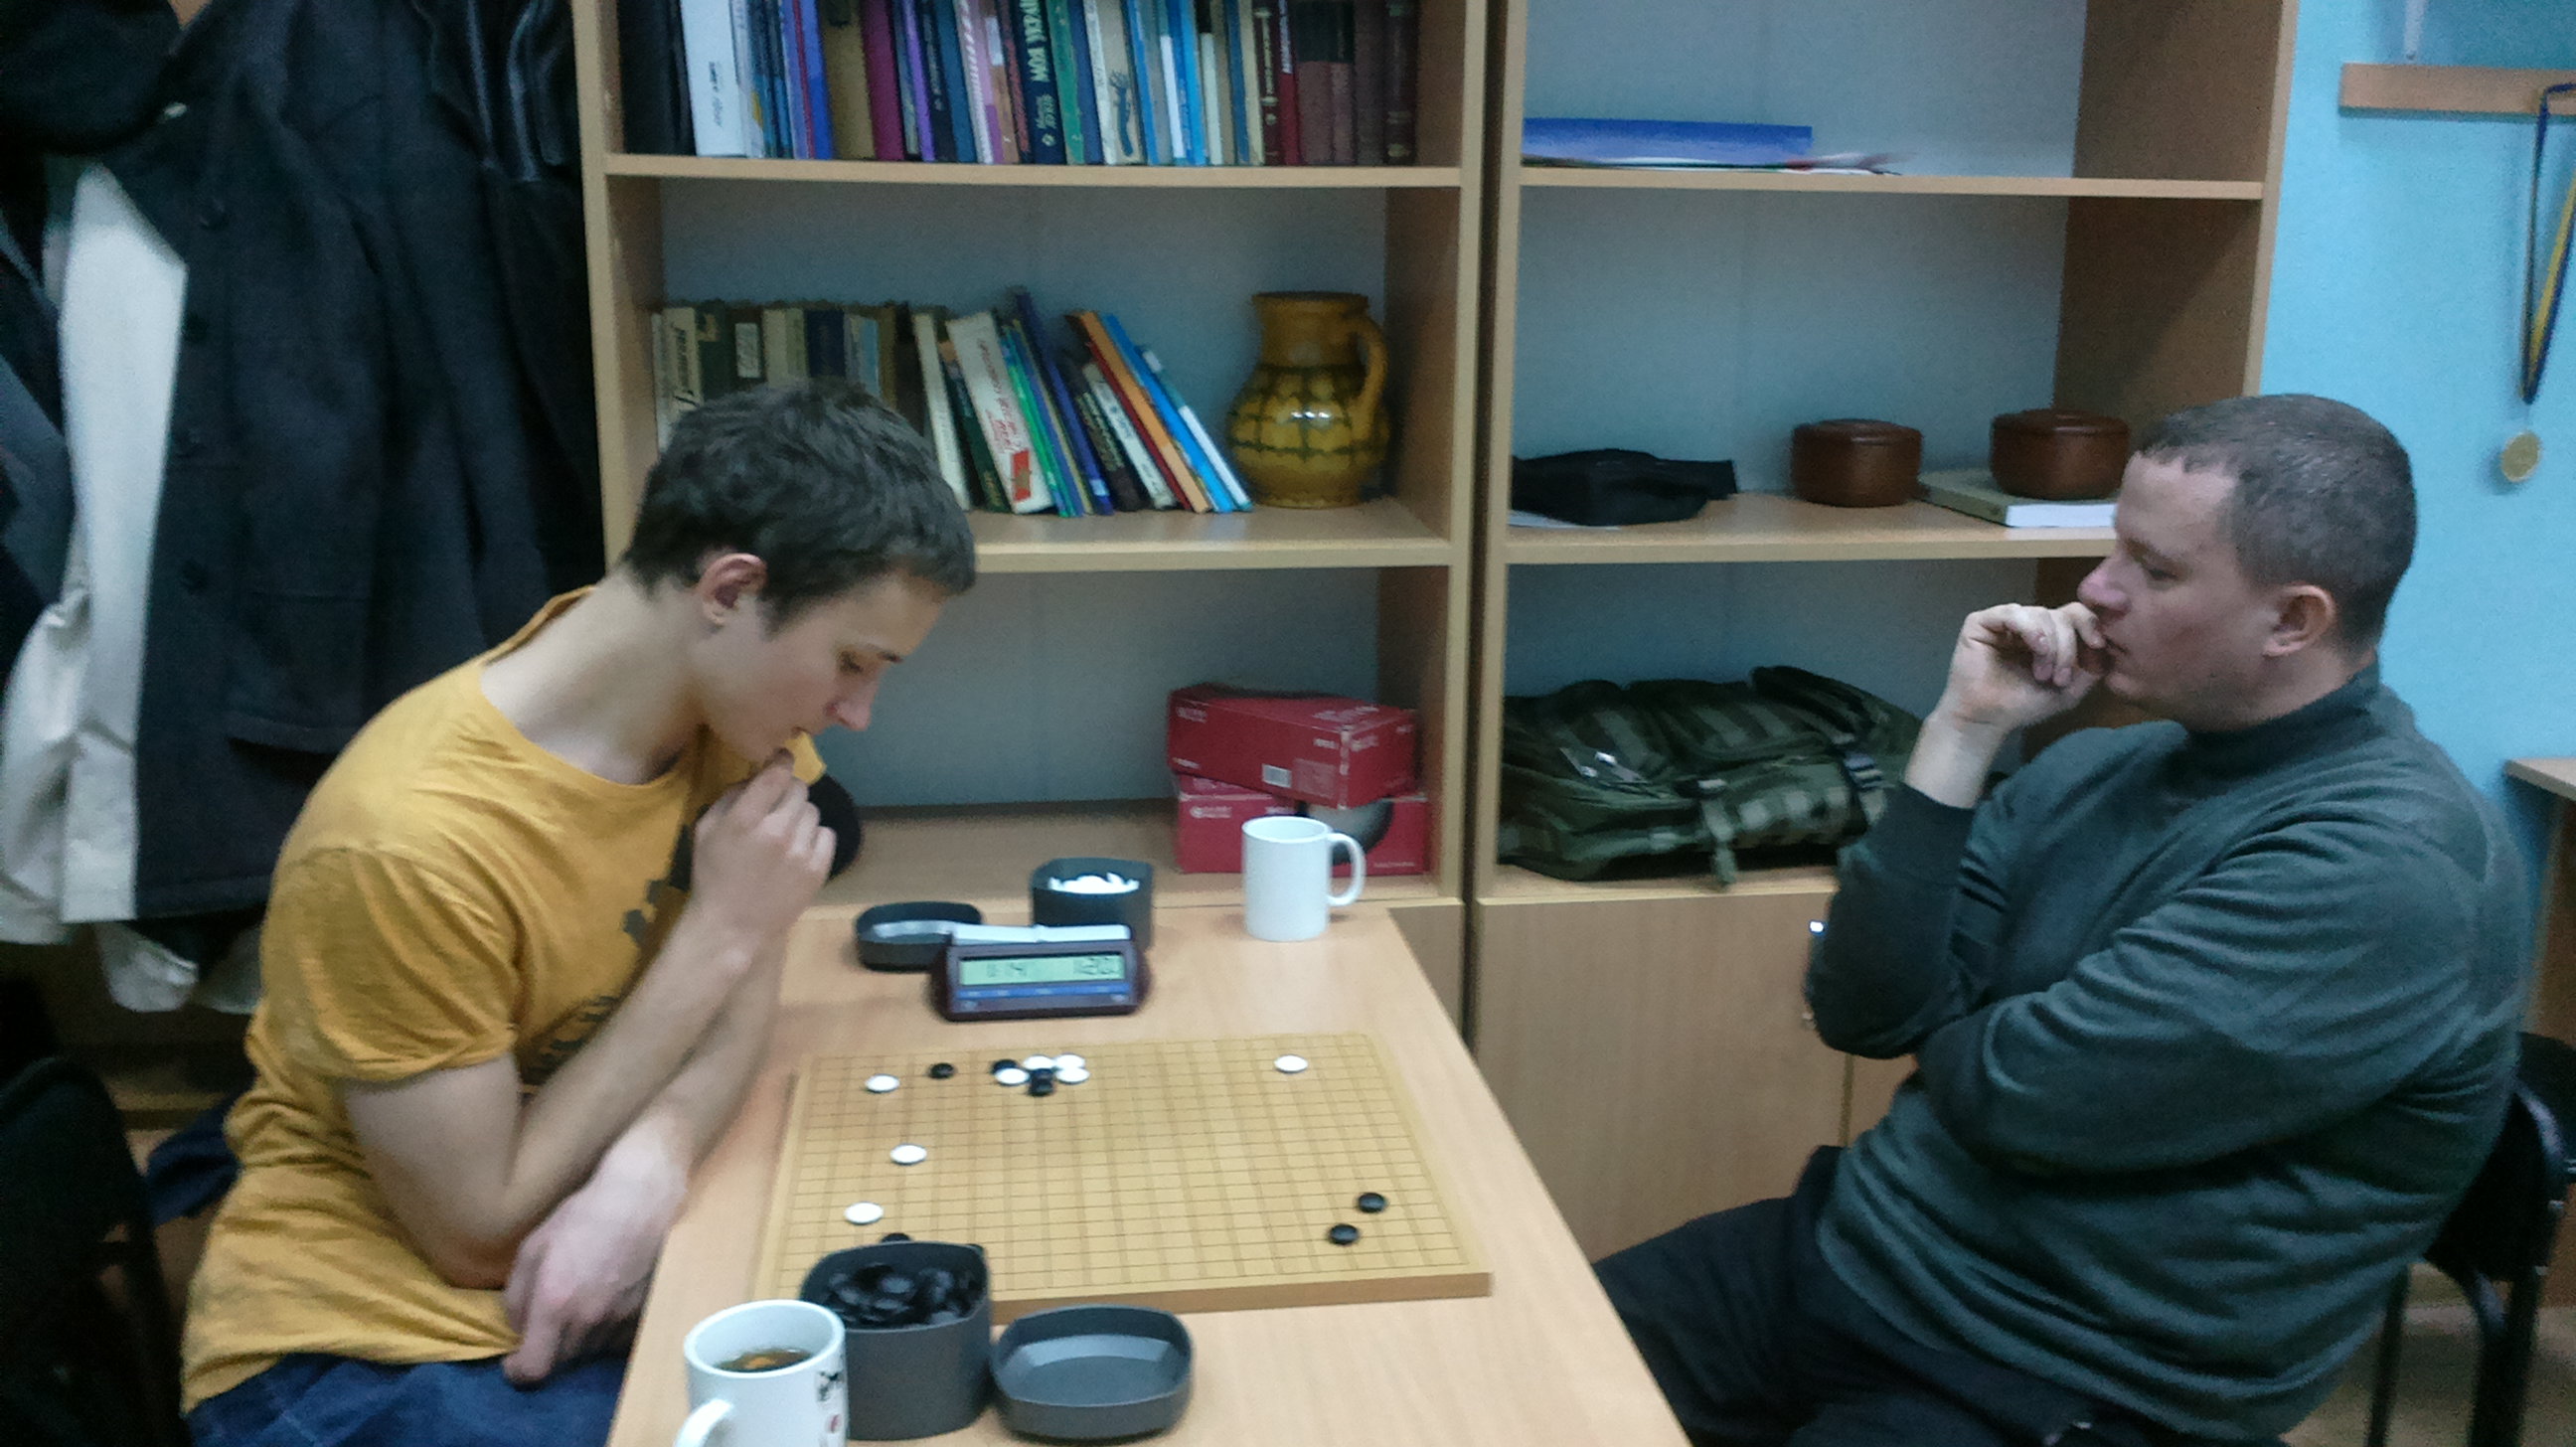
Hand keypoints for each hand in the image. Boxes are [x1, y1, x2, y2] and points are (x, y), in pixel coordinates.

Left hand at [499, 1130, 689, 1384]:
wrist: (641, 1200)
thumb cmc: (582, 1216)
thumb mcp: (533, 1247)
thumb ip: (516, 1295)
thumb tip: (518, 1327)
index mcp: (555, 1305)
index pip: (534, 1369)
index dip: (518, 1373)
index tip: (514, 1360)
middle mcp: (588, 1322)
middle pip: (560, 1363)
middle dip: (547, 1349)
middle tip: (546, 1322)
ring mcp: (619, 1321)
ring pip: (588, 1353)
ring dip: (576, 1340)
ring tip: (578, 1306)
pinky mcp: (642, 1316)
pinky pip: (614, 1342)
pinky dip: (603, 1333)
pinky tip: (604, 1302)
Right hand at [687, 753, 833, 951]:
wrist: (731, 926)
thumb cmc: (714, 875)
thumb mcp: (706, 830)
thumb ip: (731, 797)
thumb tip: (758, 776)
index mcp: (745, 819)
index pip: (775, 774)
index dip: (781, 761)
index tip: (781, 761)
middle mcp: (776, 831)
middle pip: (799, 789)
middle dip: (788, 793)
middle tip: (777, 807)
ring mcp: (801, 851)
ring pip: (813, 811)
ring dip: (800, 816)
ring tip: (785, 834)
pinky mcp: (818, 869)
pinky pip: (828, 834)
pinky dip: (815, 837)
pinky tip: (798, 849)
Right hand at [1931, 603, 2106, 734]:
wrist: (1988, 719)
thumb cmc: (2024, 705)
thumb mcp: (2071, 690)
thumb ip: (2092, 667)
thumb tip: (2108, 645)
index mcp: (2048, 634)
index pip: (2075, 613)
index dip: (2090, 623)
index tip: (2098, 645)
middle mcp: (2028, 623)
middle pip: (2062, 615)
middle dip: (2068, 647)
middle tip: (2060, 678)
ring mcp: (2004, 621)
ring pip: (2041, 614)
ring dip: (2051, 646)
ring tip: (2042, 674)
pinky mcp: (1981, 622)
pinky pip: (2013, 613)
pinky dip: (2031, 630)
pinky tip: (2036, 648)